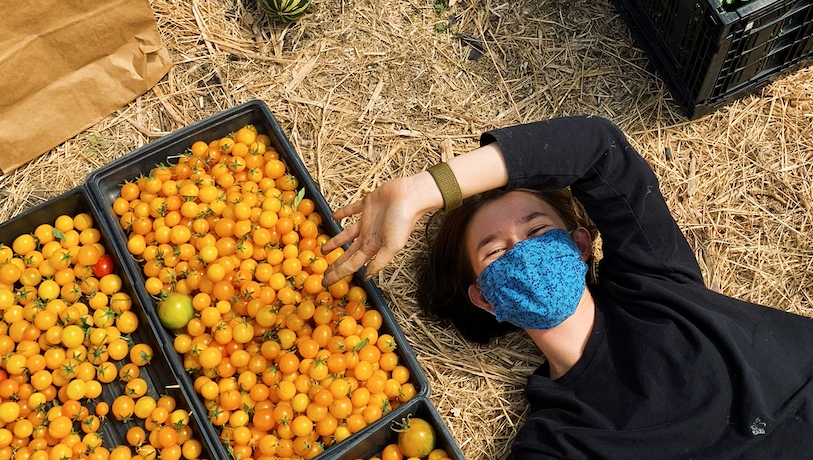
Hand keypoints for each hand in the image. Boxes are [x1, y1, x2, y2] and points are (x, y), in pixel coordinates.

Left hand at [321, 173, 441, 285]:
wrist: (410, 196)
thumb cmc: (403, 221)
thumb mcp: (392, 246)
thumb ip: (380, 261)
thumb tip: (368, 276)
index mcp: (373, 246)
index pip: (352, 264)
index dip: (339, 273)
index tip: (327, 282)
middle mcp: (369, 235)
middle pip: (348, 253)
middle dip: (336, 264)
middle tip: (323, 272)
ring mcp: (367, 221)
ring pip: (346, 234)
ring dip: (335, 242)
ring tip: (324, 249)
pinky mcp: (367, 205)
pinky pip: (351, 210)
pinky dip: (342, 213)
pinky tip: (334, 217)